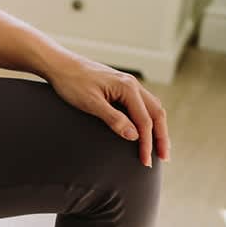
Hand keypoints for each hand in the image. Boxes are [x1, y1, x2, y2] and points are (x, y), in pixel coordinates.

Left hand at [44, 56, 170, 166]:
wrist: (61, 65)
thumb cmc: (72, 83)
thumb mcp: (91, 104)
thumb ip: (113, 119)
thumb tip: (134, 136)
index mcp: (128, 88)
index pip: (144, 121)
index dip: (147, 143)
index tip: (146, 161)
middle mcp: (133, 85)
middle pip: (157, 113)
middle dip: (161, 137)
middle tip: (164, 158)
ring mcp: (129, 85)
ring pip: (153, 108)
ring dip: (158, 128)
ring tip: (160, 147)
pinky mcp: (122, 87)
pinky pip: (143, 104)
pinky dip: (150, 118)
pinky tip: (147, 129)